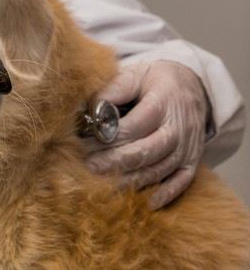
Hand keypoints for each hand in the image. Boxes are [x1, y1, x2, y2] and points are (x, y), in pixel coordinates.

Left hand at [84, 61, 209, 209]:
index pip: (134, 126)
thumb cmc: (154, 80)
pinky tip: (147, 203)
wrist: (191, 84)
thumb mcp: (134, 74)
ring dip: (132, 180)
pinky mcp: (193, 159)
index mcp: (163, 102)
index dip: (108, 137)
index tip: (84, 142)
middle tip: (89, 167)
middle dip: (116, 161)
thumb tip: (90, 109)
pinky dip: (167, 193)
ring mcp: (188, 145)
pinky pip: (183, 181)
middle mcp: (178, 126)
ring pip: (161, 168)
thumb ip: (113, 90)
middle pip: (147, 150)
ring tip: (105, 185)